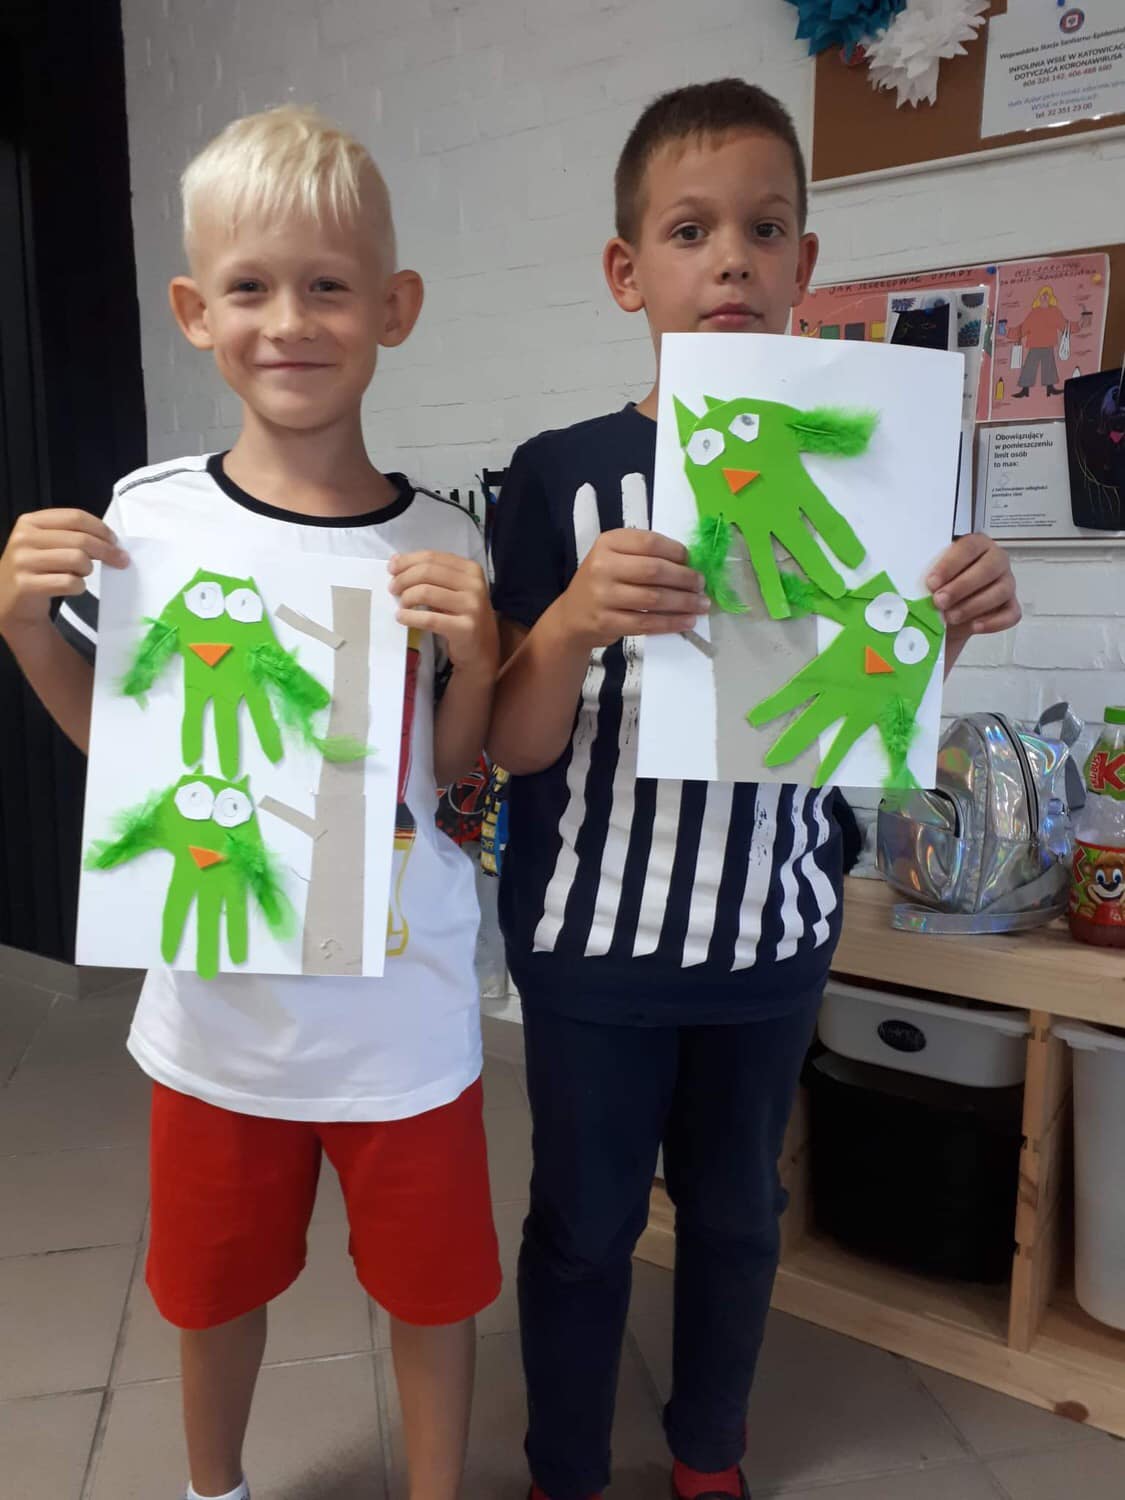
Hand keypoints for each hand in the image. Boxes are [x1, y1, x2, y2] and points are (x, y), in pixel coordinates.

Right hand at [0, 508, 127, 637]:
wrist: (9, 602)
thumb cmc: (36, 570)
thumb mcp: (47, 544)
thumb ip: (72, 536)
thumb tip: (112, 543)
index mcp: (30, 522)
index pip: (75, 517)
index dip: (101, 529)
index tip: (115, 541)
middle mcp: (24, 538)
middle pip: (80, 539)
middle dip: (107, 551)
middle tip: (120, 561)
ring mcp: (23, 561)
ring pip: (77, 560)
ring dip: (87, 570)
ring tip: (80, 575)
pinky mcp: (26, 584)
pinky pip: (69, 582)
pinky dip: (79, 587)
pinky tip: (72, 587)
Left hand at [389, 551, 498, 674]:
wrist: (482, 648)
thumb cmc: (463, 615)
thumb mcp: (453, 590)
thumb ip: (431, 574)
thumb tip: (396, 561)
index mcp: (471, 569)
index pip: (432, 557)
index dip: (408, 561)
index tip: (391, 569)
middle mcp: (474, 584)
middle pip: (427, 571)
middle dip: (403, 578)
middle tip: (393, 589)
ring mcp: (472, 606)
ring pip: (426, 592)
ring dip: (406, 598)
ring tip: (401, 605)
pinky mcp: (465, 628)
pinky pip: (429, 619)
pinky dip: (410, 617)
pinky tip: (402, 617)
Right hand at [555, 529, 706, 650]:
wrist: (572, 615)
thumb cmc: (603, 582)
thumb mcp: (616, 558)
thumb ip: (645, 556)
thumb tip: (690, 564)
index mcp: (608, 543)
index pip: (649, 543)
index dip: (676, 552)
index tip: (692, 561)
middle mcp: (603, 566)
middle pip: (654, 570)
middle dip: (685, 578)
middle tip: (701, 585)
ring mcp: (603, 596)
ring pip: (654, 598)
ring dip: (684, 602)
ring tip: (702, 604)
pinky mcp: (608, 622)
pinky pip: (647, 623)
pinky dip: (672, 623)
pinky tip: (687, 621)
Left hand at [927, 534, 1019, 652]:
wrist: (944, 616)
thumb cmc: (936, 589)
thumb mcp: (926, 577)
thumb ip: (921, 572)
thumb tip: (899, 572)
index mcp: (976, 545)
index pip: (968, 547)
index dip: (950, 564)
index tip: (931, 582)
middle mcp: (996, 561)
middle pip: (988, 568)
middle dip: (961, 586)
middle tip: (939, 601)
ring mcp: (1006, 583)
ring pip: (1001, 591)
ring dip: (974, 605)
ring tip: (950, 617)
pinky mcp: (1010, 606)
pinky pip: (1011, 613)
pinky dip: (994, 622)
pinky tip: (974, 626)